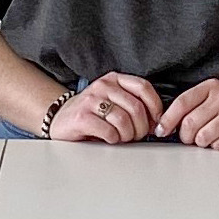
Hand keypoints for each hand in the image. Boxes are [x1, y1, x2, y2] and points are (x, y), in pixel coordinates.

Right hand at [45, 73, 163, 144]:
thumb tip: (158, 122)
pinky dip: (113, 139)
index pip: (143, 87)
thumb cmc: (92, 114)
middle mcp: (103, 86)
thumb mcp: (114, 102)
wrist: (60, 119)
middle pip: (136, 108)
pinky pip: (109, 132)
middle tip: (136, 136)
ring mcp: (91, 100)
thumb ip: (134, 106)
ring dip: (127, 136)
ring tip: (121, 138)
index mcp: (114, 79)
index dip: (155, 107)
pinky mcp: (82, 117)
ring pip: (124, 121)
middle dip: (141, 128)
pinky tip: (108, 138)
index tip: (156, 122)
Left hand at [160, 79, 218, 151]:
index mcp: (211, 87)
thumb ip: (191, 106)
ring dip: (201, 142)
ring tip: (209, 136)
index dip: (167, 119)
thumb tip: (165, 125)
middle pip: (190, 123)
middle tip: (190, 138)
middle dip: (185, 136)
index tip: (161, 130)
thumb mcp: (211, 98)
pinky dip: (217, 146)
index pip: (182, 103)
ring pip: (202, 137)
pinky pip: (218, 146)